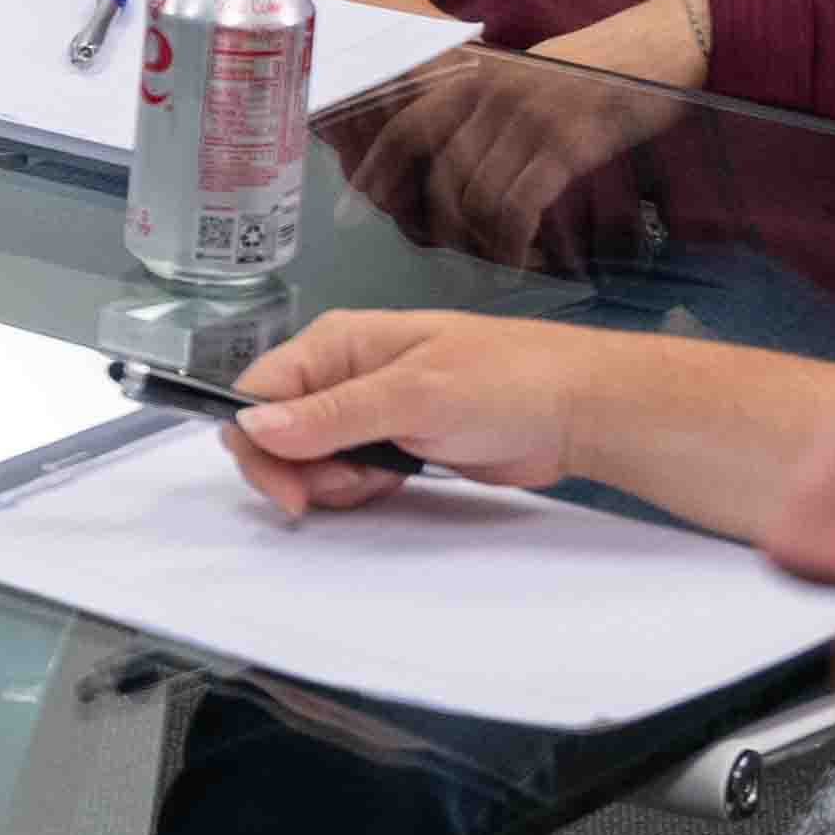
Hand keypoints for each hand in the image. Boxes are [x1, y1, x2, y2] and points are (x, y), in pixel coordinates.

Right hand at [214, 305, 834, 531]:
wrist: (580, 409)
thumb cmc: (507, 382)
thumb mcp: (416, 395)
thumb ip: (333, 415)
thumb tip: (254, 427)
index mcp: (338, 344)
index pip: (259, 395)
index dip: (261, 447)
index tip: (293, 491)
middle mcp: (344, 373)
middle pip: (278, 434)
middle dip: (303, 471)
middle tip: (356, 484)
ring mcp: (370, 409)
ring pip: (310, 460)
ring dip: (335, 482)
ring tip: (388, 476)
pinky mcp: (396, 441)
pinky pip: (348, 472)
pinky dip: (361, 487)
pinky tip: (398, 480)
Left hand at [330, 29, 686, 268]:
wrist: (662, 45)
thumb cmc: (596, 67)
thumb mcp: (526, 73)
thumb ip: (482, 106)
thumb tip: (445, 157)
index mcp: (477, 76)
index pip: (408, 126)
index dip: (379, 168)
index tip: (361, 204)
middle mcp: (494, 95)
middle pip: (442, 176)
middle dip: (441, 224)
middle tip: (454, 252)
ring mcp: (529, 118)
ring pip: (477, 197)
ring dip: (483, 240)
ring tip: (498, 258)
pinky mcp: (566, 144)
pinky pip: (519, 207)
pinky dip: (514, 242)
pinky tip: (522, 257)